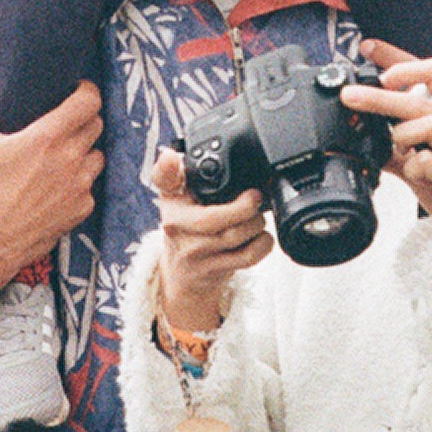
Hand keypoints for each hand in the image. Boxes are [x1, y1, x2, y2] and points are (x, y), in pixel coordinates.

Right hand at [0, 73, 102, 346]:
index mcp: (49, 137)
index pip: (90, 101)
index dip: (86, 91)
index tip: (75, 90)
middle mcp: (71, 159)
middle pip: (96, 125)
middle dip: (83, 118)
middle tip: (62, 121)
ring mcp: (80, 187)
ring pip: (97, 156)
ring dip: (84, 150)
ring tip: (61, 153)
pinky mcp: (81, 210)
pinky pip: (90, 186)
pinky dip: (79, 181)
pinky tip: (56, 184)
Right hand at [151, 146, 273, 335]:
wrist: (183, 276)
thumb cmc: (184, 230)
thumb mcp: (173, 200)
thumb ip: (173, 174)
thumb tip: (168, 155)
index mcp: (171, 206)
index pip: (170, 186)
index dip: (179, 173)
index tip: (193, 165)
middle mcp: (179, 230)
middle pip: (214, 217)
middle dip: (244, 206)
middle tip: (255, 197)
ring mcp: (197, 253)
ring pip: (235, 236)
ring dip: (256, 223)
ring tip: (257, 217)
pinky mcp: (216, 270)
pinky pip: (247, 257)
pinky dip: (263, 244)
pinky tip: (261, 237)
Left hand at [342, 41, 431, 224]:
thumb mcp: (417, 154)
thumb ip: (394, 138)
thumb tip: (359, 124)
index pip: (431, 72)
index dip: (398, 58)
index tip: (367, 48)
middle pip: (421, 98)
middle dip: (381, 95)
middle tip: (350, 95)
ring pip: (427, 124)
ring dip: (400, 135)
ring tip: (395, 147)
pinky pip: (429, 161)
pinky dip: (412, 165)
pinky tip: (413, 171)